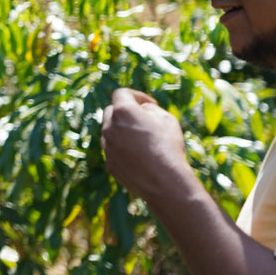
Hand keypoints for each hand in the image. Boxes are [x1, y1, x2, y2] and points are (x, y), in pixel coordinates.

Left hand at [100, 87, 195, 202]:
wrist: (164, 181)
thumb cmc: (168, 146)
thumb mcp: (166, 119)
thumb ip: (150, 109)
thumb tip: (141, 109)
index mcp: (122, 112)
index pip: (121, 93)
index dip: (136, 96)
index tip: (149, 104)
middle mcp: (109, 127)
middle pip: (112, 111)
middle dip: (125, 112)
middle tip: (143, 120)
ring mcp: (107, 146)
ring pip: (110, 132)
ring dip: (123, 131)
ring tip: (144, 140)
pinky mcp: (109, 163)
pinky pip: (113, 150)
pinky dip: (123, 149)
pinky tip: (141, 157)